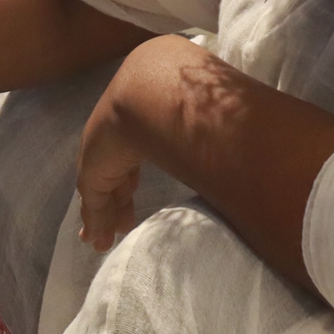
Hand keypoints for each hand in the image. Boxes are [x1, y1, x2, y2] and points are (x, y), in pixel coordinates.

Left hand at [77, 35, 202, 250]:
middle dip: (117, 201)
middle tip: (123, 224)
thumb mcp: (196, 121)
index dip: (130, 175)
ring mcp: (101, 152)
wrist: (154, 91)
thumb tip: (239, 150)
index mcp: (137, 119)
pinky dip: (98, 221)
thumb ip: (204, 137)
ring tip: (105, 242)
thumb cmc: (188, 98)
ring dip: (105, 217)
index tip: (133, 191)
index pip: (129, 153)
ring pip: (101, 192)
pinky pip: (94, 202)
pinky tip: (99, 240)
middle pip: (113, 175)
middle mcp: (114, 135)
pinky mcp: (93, 171)